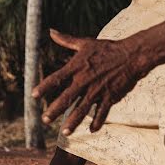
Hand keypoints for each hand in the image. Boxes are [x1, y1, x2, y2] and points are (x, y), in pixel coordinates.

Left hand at [32, 29, 147, 135]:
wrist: (131, 55)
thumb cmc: (107, 48)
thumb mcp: (85, 43)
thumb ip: (66, 40)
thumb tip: (51, 31)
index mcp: (77, 67)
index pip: (56, 78)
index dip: (44, 87)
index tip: (33, 96)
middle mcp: (85, 80)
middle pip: (67, 97)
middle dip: (55, 110)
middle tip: (45, 120)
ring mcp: (98, 90)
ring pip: (83, 109)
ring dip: (74, 122)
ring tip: (64, 132)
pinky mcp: (110, 96)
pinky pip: (102, 112)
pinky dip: (97, 121)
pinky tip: (91, 130)